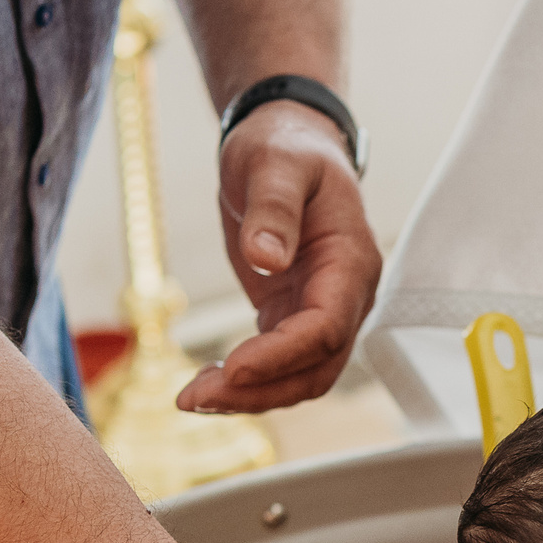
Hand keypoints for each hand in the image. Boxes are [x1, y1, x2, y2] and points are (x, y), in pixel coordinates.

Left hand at [178, 101, 381, 412]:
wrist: (290, 144)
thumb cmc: (288, 149)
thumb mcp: (275, 164)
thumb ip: (274, 208)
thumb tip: (266, 257)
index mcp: (352, 263)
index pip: (325, 329)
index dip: (281, 356)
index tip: (232, 368)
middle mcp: (346, 296)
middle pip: (316, 368)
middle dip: (260, 391)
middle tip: (196, 398)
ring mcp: (322, 310)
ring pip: (300, 376)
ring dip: (250, 396)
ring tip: (191, 397)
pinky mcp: (293, 314)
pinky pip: (278, 364)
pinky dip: (244, 382)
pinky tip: (204, 382)